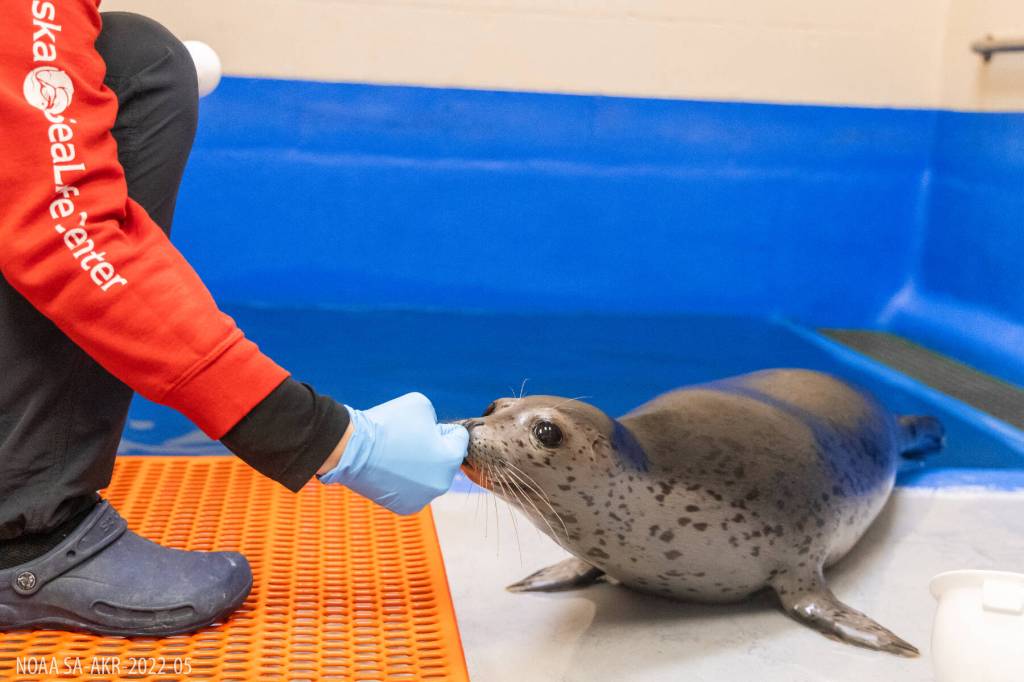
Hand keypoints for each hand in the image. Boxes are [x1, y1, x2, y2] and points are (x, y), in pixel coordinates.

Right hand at [318, 393, 468, 514]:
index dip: (443, 428)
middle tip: (408, 440)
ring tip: (397, 454)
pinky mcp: (405, 507)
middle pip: (446, 460)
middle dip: (434, 449)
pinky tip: (391, 469)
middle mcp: (441, 484)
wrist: (351, 449)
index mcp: (450, 459)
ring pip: (430, 476)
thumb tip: (433, 433)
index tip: (423, 427)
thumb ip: (437, 419)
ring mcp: (423, 498)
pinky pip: (414, 489)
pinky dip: (406, 480)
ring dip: (420, 466)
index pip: (459, 438)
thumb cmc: (388, 424)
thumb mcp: (421, 406)